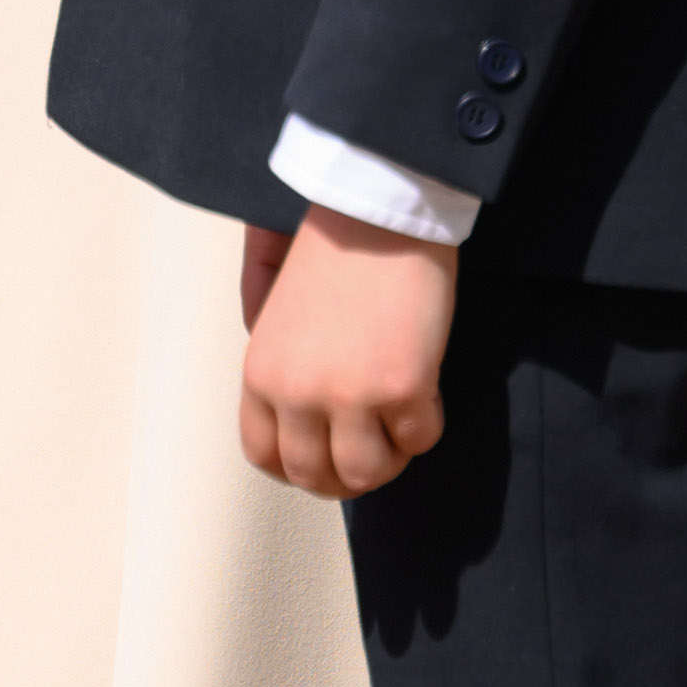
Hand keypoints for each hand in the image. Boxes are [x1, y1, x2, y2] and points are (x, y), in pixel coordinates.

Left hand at [238, 210, 454, 499]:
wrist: (378, 209)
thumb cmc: (336, 251)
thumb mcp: (280, 311)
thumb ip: (279, 366)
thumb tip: (298, 420)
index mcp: (260, 372)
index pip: (264, 455)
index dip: (298, 469)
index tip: (325, 459)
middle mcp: (296, 392)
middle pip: (314, 476)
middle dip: (349, 474)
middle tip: (375, 452)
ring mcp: (349, 395)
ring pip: (367, 474)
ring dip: (390, 459)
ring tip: (401, 425)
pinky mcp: (402, 387)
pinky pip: (420, 440)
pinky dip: (427, 426)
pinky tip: (427, 390)